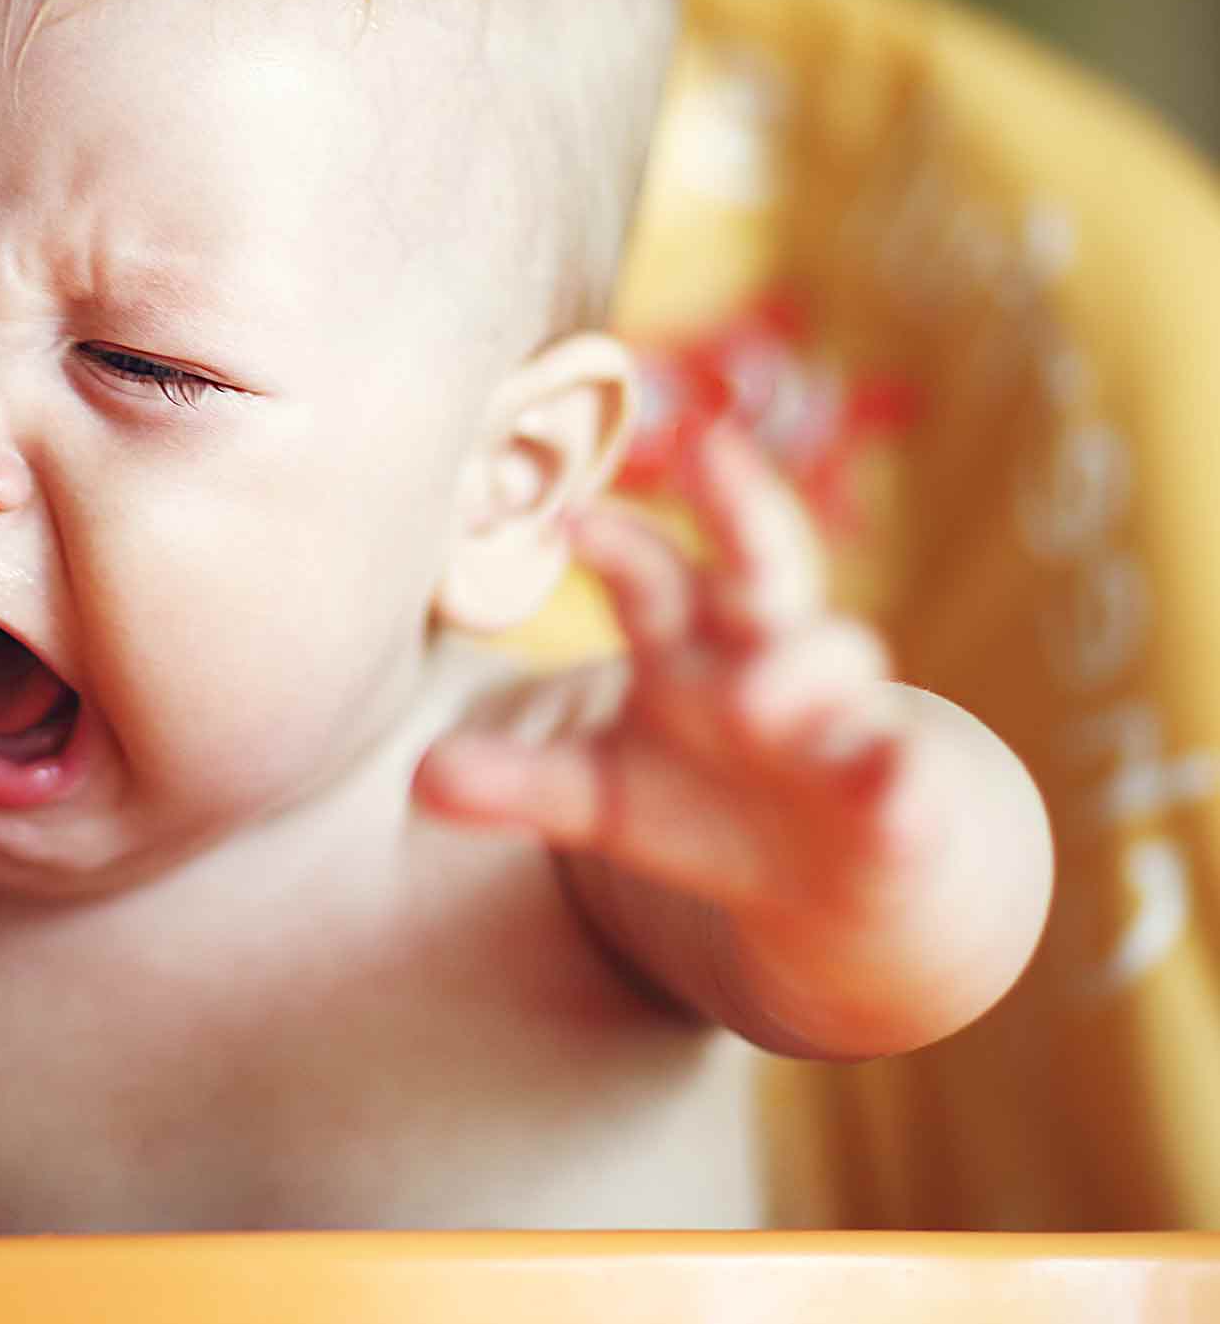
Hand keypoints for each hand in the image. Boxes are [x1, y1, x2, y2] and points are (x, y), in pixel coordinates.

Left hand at [415, 422, 931, 934]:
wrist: (840, 875)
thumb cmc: (705, 799)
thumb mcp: (599, 795)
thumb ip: (516, 780)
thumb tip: (418, 781)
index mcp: (687, 637)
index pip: (650, 568)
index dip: (615, 538)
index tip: (568, 514)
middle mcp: (768, 651)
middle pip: (762, 559)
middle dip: (740, 504)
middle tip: (709, 447)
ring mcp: (843, 714)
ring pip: (837, 658)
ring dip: (803, 669)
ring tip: (754, 704)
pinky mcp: (902, 791)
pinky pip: (906, 772)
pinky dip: (900, 776)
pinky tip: (890, 787)